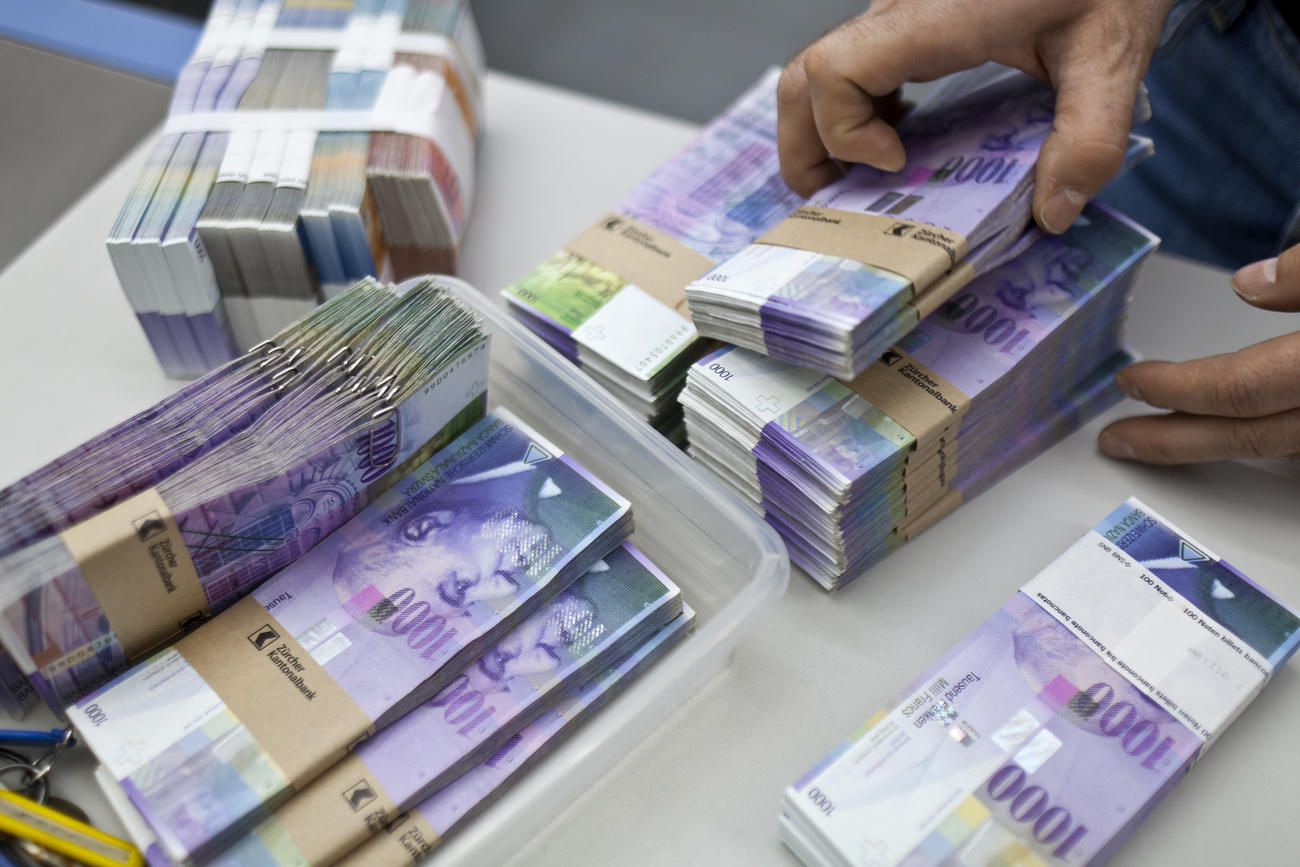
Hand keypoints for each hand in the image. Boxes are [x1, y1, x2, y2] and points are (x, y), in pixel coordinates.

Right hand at [776, 0, 1173, 231]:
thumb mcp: (1113, 52)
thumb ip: (1089, 137)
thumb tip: (1051, 214)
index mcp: (936, 17)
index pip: (835, 72)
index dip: (843, 133)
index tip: (896, 164)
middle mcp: (901, 10)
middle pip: (804, 77)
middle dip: (806, 148)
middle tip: (838, 199)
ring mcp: (898, 11)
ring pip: (818, 72)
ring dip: (822, 133)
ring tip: (861, 180)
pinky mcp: (909, 16)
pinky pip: (850, 65)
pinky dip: (850, 112)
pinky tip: (895, 141)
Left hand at [1099, 246, 1299, 463]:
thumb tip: (1248, 282)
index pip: (1239, 387)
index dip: (1176, 387)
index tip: (1130, 380)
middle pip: (1246, 436)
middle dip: (1172, 441)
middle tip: (1118, 438)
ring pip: (1272, 446)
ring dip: (1210, 443)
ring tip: (1160, 438)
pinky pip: (1296, 442)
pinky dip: (1254, 436)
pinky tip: (1224, 430)